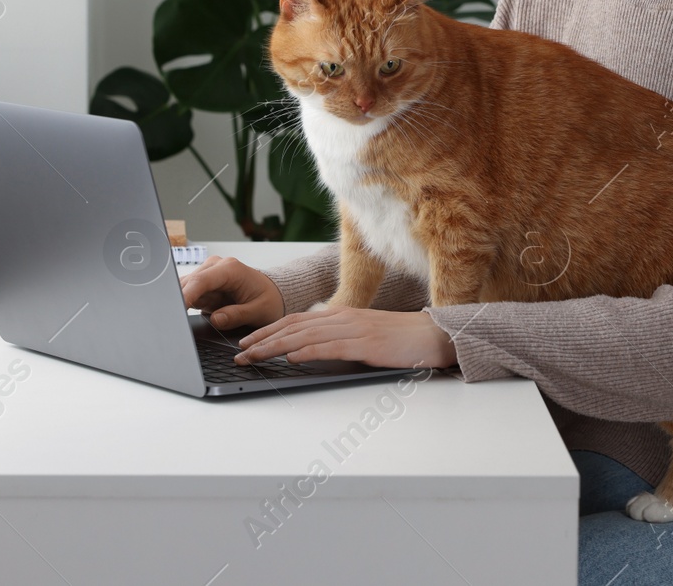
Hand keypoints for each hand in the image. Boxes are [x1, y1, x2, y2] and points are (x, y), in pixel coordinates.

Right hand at [178, 255, 285, 329]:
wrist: (272, 294)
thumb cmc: (269, 299)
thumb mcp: (259, 311)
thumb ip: (237, 315)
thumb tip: (216, 319)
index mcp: (231, 269)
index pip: (201, 280)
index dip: (185, 295)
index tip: (177, 310)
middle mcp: (216, 267)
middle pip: (188, 283)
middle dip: (180, 301)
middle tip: (176, 321)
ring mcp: (208, 274)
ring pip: (185, 288)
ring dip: (184, 303)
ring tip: (184, 320)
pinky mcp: (204, 285)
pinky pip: (189, 294)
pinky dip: (187, 305)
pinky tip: (189, 314)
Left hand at [234, 305, 457, 369]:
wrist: (433, 336)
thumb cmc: (400, 339)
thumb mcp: (362, 336)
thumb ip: (337, 340)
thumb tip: (308, 352)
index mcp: (340, 315)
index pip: (295, 321)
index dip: (268, 331)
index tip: (248, 342)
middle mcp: (342, 317)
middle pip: (292, 326)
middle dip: (262, 339)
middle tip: (239, 351)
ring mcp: (353, 329)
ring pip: (304, 336)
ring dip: (274, 346)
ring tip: (253, 355)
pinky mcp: (365, 344)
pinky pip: (329, 347)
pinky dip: (306, 351)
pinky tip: (290, 357)